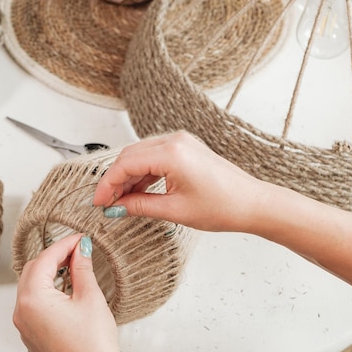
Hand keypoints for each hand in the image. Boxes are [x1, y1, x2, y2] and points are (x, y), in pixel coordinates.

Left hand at [13, 234, 122, 351]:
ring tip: (74, 265)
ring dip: (50, 272)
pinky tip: (66, 287)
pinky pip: (33, 303)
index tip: (81, 238)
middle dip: (54, 256)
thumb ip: (82, 268)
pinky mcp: (32, 333)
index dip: (64, 244)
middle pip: (32, 269)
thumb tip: (81, 249)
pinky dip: (47, 289)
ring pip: (31, 286)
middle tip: (78, 249)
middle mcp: (22, 311)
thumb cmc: (92, 346)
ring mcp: (24, 324)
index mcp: (33, 299)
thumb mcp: (90, 297)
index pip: (45, 259)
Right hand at [92, 131, 269, 231]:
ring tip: (121, 202)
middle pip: (130, 156)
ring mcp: (181, 142)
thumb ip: (140, 206)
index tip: (98, 202)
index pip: (125, 164)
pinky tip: (138, 192)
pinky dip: (143, 173)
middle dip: (115, 180)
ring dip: (128, 177)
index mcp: (172, 153)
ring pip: (141, 155)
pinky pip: (155, 156)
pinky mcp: (186, 148)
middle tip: (106, 203)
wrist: (252, 203)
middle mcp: (175, 141)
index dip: (107, 184)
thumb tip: (116, 207)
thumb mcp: (175, 211)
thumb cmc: (223, 206)